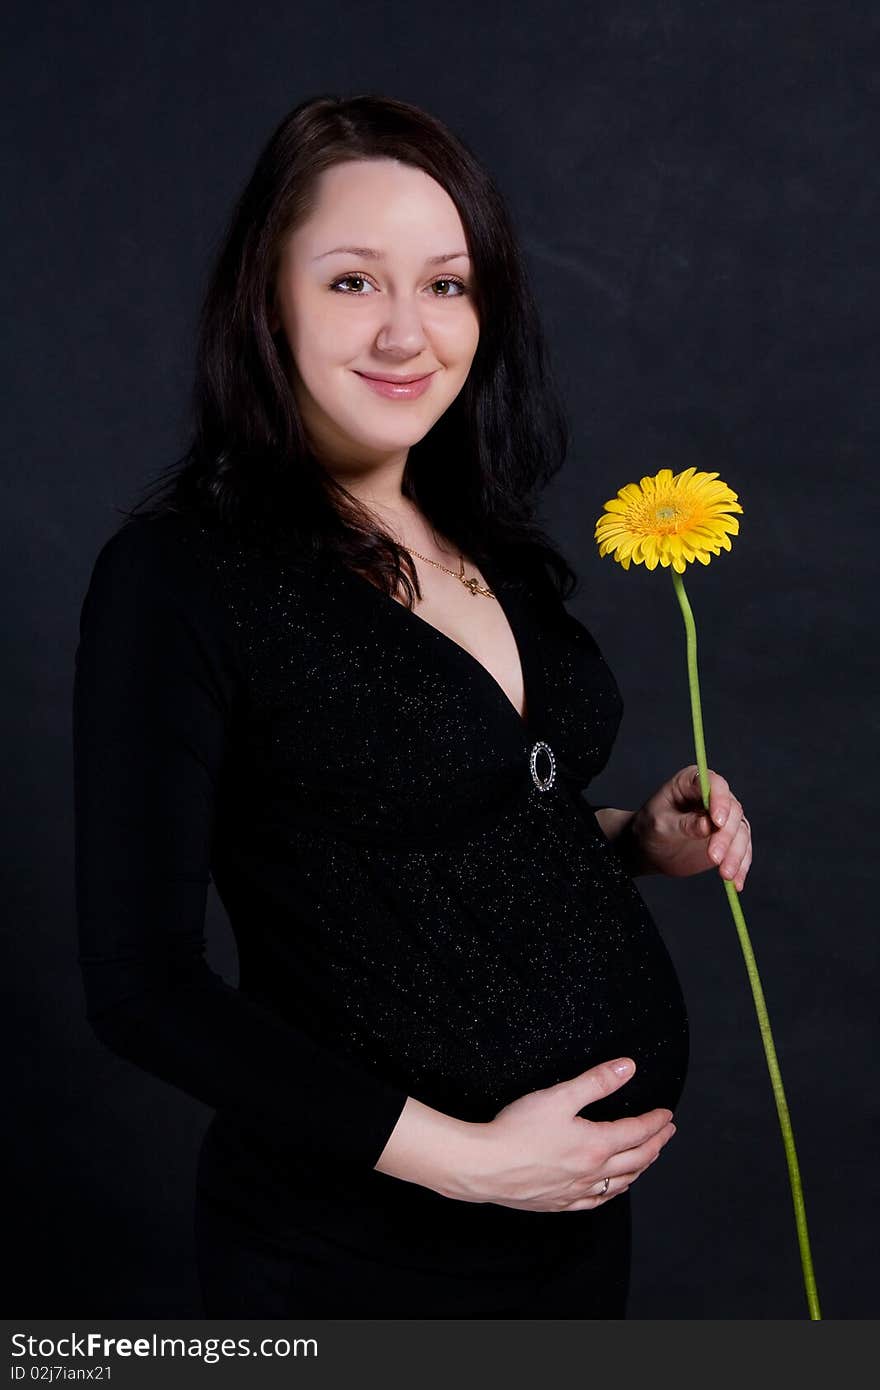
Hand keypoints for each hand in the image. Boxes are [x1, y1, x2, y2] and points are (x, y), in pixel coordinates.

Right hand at [446, 1058, 675, 1211]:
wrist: (485, 1166)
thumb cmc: (517, 1130)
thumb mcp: (559, 1096)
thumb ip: (596, 1081)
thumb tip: (628, 1068)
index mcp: (596, 1145)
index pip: (637, 1133)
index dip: (655, 1122)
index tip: (667, 1115)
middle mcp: (592, 1172)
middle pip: (637, 1160)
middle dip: (656, 1144)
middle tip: (667, 1133)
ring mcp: (577, 1191)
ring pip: (621, 1183)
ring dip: (640, 1168)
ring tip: (648, 1157)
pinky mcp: (560, 1202)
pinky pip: (598, 1201)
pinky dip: (614, 1191)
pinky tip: (612, 1188)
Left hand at [627, 763, 751, 890]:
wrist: (649, 848)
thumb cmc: (650, 828)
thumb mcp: (661, 824)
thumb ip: (684, 823)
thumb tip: (708, 825)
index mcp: (692, 781)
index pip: (714, 784)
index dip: (720, 801)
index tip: (717, 822)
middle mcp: (713, 796)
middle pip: (732, 811)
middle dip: (726, 836)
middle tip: (714, 858)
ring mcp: (724, 817)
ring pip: (740, 832)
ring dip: (736, 855)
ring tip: (726, 875)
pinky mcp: (729, 839)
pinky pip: (742, 850)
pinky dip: (741, 866)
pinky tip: (736, 883)